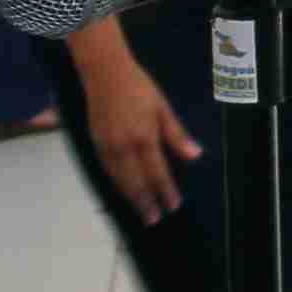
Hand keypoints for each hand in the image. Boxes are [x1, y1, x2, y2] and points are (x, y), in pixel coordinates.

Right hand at [82, 63, 206, 223]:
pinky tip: (122, 191)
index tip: (173, 206)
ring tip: (140, 212)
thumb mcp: (163, 108)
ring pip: (119, 179)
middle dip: (145, 202)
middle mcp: (124, 146)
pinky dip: (116, 184)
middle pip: (136, 182)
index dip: (166, 191)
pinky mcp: (96, 142)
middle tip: (153, 220)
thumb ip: (176, 135)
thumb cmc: (139, 87)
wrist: (104, 72)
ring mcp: (107, 146)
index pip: (157, 172)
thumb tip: (195, 156)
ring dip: (130, 197)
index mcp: (144, 137)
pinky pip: (107, 170)